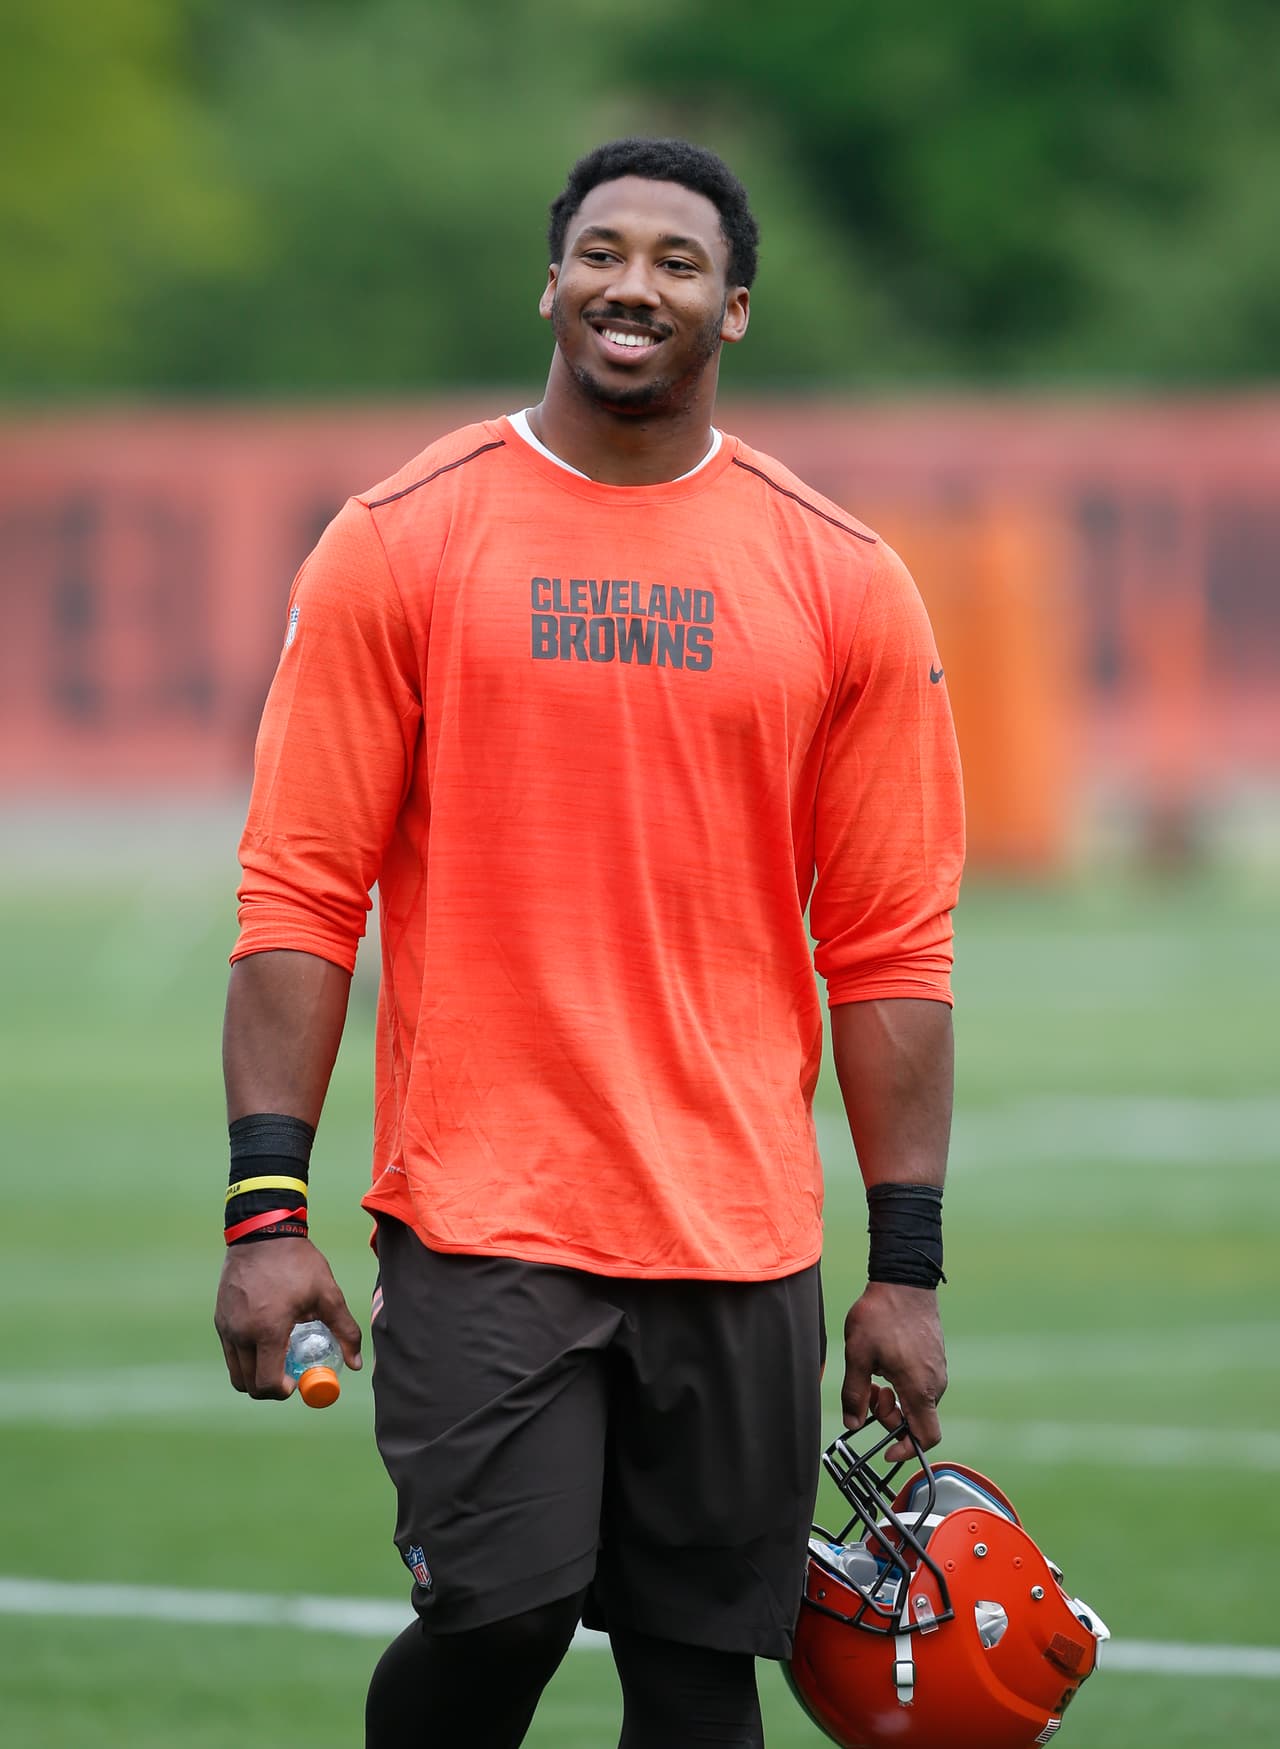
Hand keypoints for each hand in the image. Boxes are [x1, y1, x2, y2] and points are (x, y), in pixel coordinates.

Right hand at [214, 1237, 362, 1399]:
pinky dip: (246, 1356)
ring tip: (277, 1356)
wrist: (263, 1232)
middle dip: (269, 1387)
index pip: (266, 1383)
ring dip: (255, 1373)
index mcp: (267, 1330)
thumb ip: (344, 1330)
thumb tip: (356, 1363)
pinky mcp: (220, 1318)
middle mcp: (241, 1333)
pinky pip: (230, 1350)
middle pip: (248, 1384)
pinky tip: (266, 1336)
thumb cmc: (298, 1262)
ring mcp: (226, 1326)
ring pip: (236, 1370)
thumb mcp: (327, 1294)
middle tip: (289, 1374)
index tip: (296, 1382)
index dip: (282, 1391)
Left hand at [842, 1280, 946, 1461]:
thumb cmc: (881, 1315)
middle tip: (869, 1393)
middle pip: (917, 1420)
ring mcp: (938, 1369)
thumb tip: (852, 1423)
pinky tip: (884, 1362)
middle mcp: (935, 1383)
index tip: (885, 1448)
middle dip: (889, 1416)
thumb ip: (854, 1394)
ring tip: (873, 1373)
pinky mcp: (936, 1357)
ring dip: (894, 1398)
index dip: (906, 1450)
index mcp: (919, 1388)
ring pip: (917, 1401)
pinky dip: (902, 1384)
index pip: (925, 1437)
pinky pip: (921, 1384)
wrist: (904, 1280)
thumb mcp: (858, 1355)